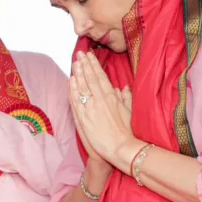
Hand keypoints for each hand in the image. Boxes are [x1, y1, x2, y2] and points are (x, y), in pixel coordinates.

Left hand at [69, 51, 136, 167]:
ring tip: (74, 62)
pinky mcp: (82, 118)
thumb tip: (122, 87)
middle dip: (84, 65)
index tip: (89, 56)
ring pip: (81, 87)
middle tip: (79, 53)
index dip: (94, 65)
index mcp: (111, 97)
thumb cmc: (128, 132)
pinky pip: (75, 100)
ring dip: (77, 73)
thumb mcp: (130, 111)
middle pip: (90, 78)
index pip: (100, 77)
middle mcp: (99, 100)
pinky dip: (72, 89)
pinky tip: (70, 81)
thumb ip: (126, 97)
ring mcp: (90, 108)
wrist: (120, 148)